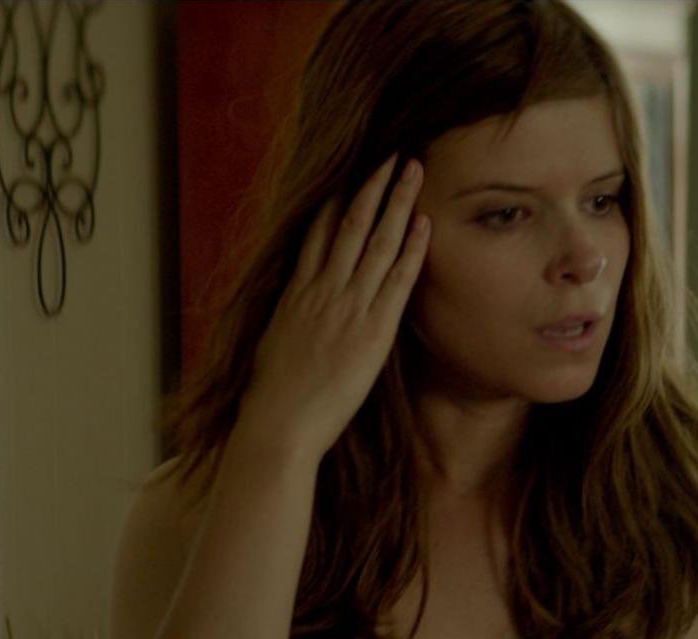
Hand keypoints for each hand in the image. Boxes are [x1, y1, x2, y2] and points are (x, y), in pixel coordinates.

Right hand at [238, 155, 429, 460]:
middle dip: (373, 187)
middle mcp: (321, 291)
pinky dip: (411, 248)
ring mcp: (347, 306)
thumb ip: (290, 322)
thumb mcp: (276, 346)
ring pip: (375, 241)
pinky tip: (423, 222)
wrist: (279, 423)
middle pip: (350, 225)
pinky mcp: (372, 329)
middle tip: (393, 156)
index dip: (339, 202)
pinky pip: (396, 279)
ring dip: (397, 202)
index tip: (353, 175)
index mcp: (296, 294)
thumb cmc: (273, 396)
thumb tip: (294, 316)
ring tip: (412, 170)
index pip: (318, 234)